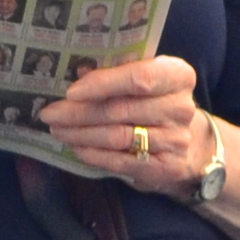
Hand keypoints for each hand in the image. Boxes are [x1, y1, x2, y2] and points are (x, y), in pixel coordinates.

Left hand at [40, 53, 216, 193]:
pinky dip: (94, 154)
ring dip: (81, 134)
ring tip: (57, 130)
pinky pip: (121, 161)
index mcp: (178, 75)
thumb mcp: (147, 80)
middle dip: (79, 112)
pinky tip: (76, 147)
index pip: (139, 77)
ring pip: (118, 137)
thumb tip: (78, 71)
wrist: (189, 143)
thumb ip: (119, 73)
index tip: (71, 92)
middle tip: (50, 113)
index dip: (103, 84)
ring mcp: (176, 140)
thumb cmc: (156, 102)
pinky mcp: (167, 167)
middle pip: (121, 110)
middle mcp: (181, 107)